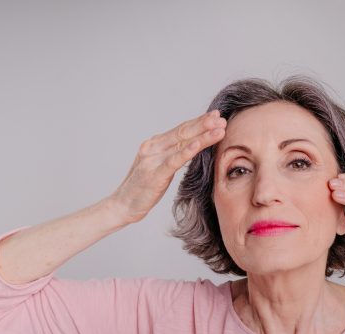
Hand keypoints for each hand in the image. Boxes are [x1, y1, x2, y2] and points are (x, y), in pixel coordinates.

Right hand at [110, 109, 226, 223]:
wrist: (123, 205)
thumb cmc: (143, 188)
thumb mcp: (159, 167)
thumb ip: (172, 156)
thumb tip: (193, 148)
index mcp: (154, 144)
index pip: (181, 129)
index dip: (199, 122)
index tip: (216, 116)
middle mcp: (153, 147)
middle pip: (183, 132)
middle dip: (204, 124)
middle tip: (221, 118)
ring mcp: (152, 159)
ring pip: (182, 143)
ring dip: (203, 136)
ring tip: (219, 130)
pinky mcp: (154, 174)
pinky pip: (174, 160)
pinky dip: (187, 151)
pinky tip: (199, 144)